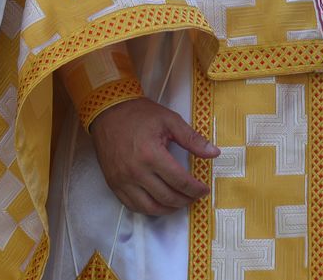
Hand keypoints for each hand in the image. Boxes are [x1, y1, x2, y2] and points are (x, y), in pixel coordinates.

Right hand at [87, 97, 219, 215]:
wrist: (108, 112)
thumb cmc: (139, 114)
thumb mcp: (169, 120)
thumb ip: (192, 138)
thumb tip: (215, 153)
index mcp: (152, 155)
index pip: (180, 181)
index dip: (196, 189)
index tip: (204, 189)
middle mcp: (136, 172)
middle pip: (167, 197)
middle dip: (185, 200)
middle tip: (194, 196)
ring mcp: (123, 181)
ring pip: (150, 208)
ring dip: (168, 209)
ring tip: (179, 202)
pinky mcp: (114, 184)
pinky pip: (132, 206)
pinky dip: (148, 209)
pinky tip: (159, 202)